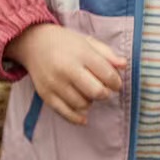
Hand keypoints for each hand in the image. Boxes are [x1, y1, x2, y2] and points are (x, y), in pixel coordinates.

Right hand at [5, 24, 126, 125]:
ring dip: (90, 102)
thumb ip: (107, 54)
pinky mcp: (46, 95)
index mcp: (81, 53)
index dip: (116, 82)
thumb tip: (124, 65)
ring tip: (88, 92)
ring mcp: (55, 83)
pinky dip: (77, 117)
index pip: (107, 74)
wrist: (34, 43)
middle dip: (105, 93)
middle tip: (104, 90)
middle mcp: (67, 69)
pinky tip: (84, 115)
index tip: (116, 83)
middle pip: (96, 92)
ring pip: (82, 104)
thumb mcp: (88, 42)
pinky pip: (65, 113)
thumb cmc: (66, 43)